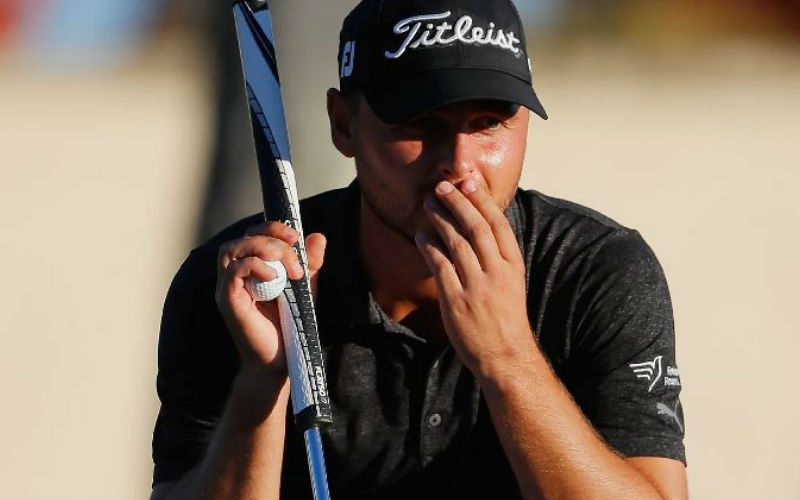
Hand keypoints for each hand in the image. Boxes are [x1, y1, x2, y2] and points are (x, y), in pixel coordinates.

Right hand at [215, 221, 326, 376]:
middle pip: (242, 238)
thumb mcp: (305, 289)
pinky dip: (254, 266)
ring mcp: (228, 288)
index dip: (272, 228)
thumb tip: (318, 236)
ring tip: (283, 261)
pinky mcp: (228, 301)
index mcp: (250, 270)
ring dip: (260, 247)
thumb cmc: (289, 326)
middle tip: (293, 252)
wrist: (280, 362)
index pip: (252, 235)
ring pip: (231, 250)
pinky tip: (274, 278)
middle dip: (270, 237)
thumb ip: (310, 264)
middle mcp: (234, 277)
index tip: (295, 237)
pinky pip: (233, 272)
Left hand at [415, 179, 534, 382]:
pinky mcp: (457, 302)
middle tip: (441, 186)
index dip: (482, 199)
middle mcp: (497, 273)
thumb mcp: (511, 282)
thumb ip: (497, 256)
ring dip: (440, 219)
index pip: (498, 224)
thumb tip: (479, 225)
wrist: (504, 356)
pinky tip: (421, 236)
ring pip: (456, 243)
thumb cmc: (505, 318)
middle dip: (457, 202)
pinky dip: (429, 247)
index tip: (468, 181)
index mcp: (513, 266)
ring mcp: (477, 287)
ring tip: (428, 204)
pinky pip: (440, 266)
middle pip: (476, 228)